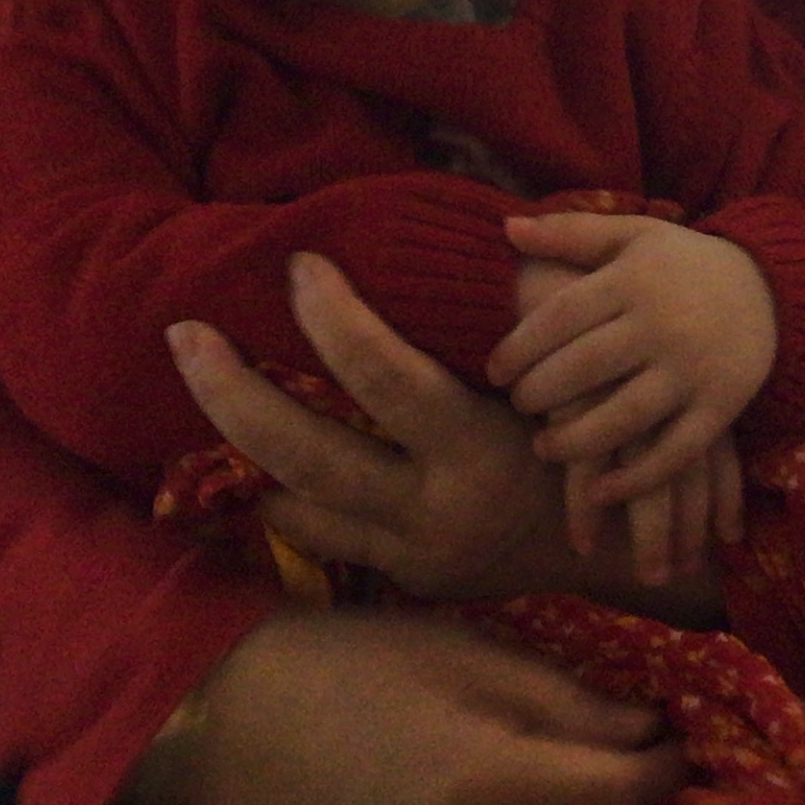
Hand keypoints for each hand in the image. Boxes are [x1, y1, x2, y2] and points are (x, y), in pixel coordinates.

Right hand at [127, 605, 684, 804]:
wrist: (225, 730)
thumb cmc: (349, 663)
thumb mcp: (463, 650)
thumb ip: (563, 697)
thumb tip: (647, 730)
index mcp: (486, 780)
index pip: (622, 798)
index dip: (666, 769)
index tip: (677, 739)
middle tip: (646, 769)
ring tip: (590, 798)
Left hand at [168, 251, 726, 621]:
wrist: (622, 554)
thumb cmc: (592, 434)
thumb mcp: (566, 372)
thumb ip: (524, 308)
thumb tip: (486, 225)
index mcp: (482, 447)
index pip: (391, 379)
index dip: (338, 323)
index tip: (299, 267)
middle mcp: (437, 509)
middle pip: (312, 455)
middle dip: (236, 395)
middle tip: (183, 334)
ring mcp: (412, 555)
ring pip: (298, 507)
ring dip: (238, 448)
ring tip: (194, 381)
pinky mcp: (402, 579)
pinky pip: (320, 543)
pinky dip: (280, 499)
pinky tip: (244, 459)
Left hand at [487, 214, 775, 502]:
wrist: (771, 287)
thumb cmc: (684, 263)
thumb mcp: (632, 234)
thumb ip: (569, 231)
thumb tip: (505, 225)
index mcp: (633, 280)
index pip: (562, 316)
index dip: (520, 346)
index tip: (494, 371)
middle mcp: (661, 325)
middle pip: (586, 367)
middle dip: (540, 392)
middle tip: (518, 404)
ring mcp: (692, 370)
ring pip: (625, 416)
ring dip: (576, 440)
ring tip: (543, 448)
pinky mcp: (720, 408)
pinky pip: (674, 453)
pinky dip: (636, 479)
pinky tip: (599, 491)